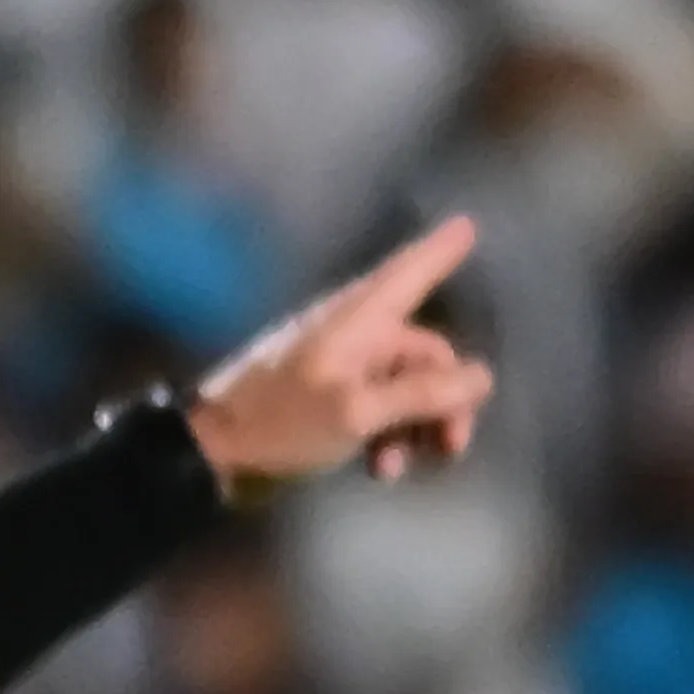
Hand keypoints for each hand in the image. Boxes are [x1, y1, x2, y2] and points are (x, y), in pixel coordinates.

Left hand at [185, 216, 495, 491]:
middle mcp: (355, 333)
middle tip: (453, 445)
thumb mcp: (358, 410)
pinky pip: (379, 408)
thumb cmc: (282, 419)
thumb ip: (422, 393)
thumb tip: (481, 377)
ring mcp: (341, 365)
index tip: (468, 224)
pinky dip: (388, 435)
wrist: (212, 449)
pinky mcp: (328, 396)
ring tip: (406, 464)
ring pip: (407, 387)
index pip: (409, 272)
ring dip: (418, 425)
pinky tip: (382, 469)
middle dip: (447, 398)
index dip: (441, 250)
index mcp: (359, 318)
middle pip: (428, 353)